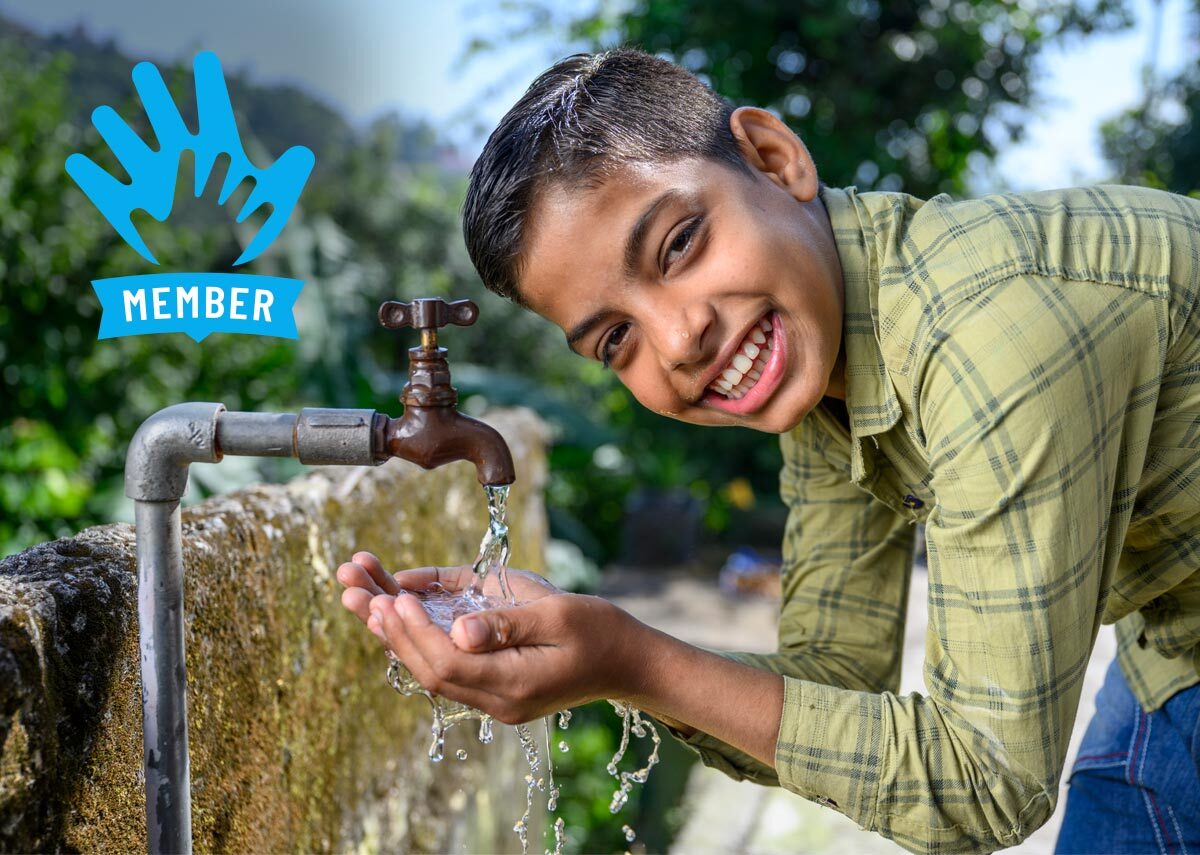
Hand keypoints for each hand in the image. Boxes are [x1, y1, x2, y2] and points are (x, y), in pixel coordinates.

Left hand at [335, 552, 646, 723]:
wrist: (628, 660)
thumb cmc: (599, 630)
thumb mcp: (557, 615)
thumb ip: (506, 623)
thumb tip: (457, 631)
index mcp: (513, 685)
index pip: (447, 663)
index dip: (414, 631)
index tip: (391, 596)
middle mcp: (496, 699)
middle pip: (428, 668)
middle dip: (387, 627)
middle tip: (351, 587)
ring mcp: (494, 696)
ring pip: (431, 667)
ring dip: (393, 630)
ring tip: (356, 593)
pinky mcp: (494, 683)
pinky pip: (446, 662)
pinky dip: (419, 635)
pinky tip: (395, 605)